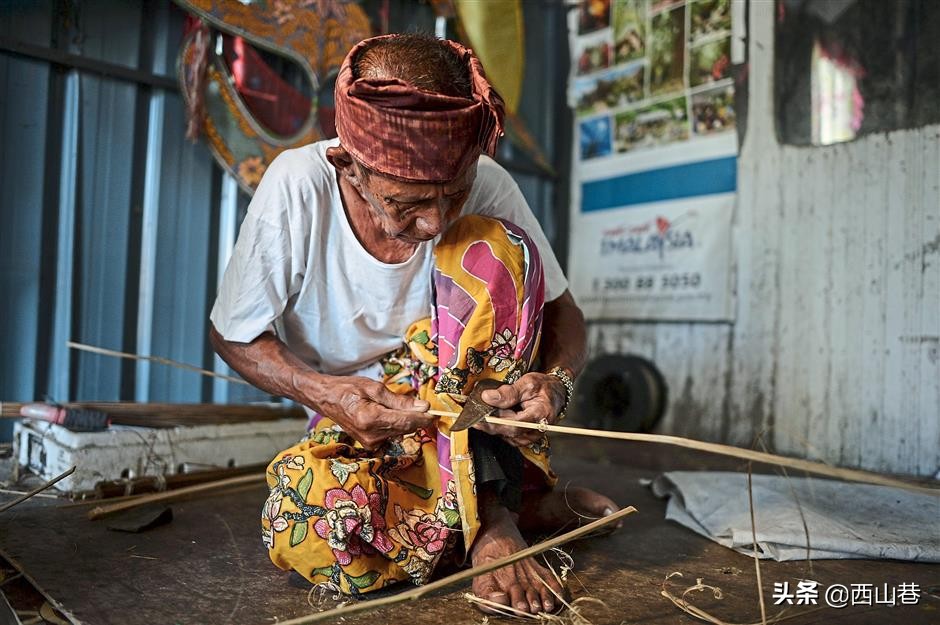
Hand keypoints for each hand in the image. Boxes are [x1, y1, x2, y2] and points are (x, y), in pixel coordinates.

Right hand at [304, 375, 432, 448]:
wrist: (327, 399)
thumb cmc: (348, 389)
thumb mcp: (374, 388)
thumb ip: (399, 400)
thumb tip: (423, 407)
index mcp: (370, 419)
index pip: (405, 422)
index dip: (423, 418)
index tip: (435, 413)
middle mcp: (370, 436)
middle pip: (405, 428)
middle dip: (416, 417)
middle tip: (423, 405)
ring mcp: (370, 443)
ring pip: (400, 432)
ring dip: (406, 420)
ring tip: (397, 406)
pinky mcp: (370, 444)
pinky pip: (392, 434)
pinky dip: (396, 425)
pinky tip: (389, 414)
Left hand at [473, 373, 565, 446]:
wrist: (556, 392)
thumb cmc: (543, 386)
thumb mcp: (528, 382)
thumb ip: (508, 392)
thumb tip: (487, 397)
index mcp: (540, 414)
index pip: (513, 425)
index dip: (494, 423)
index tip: (477, 419)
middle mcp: (537, 429)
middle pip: (508, 432)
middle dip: (490, 423)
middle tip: (476, 413)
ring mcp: (532, 436)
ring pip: (506, 436)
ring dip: (494, 425)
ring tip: (489, 411)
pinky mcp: (526, 437)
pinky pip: (509, 436)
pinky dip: (500, 427)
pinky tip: (497, 417)